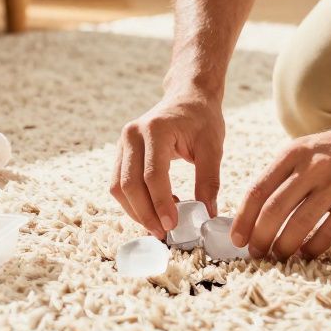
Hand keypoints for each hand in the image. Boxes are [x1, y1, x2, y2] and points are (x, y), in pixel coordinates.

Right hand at [110, 93, 224, 237]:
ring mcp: (123, 142)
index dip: (160, 204)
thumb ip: (209, 180)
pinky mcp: (122, 152)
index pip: (152, 175)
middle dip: (144, 214)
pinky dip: (134, 201)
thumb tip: (207, 214)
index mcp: (155, 130)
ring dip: (136, 211)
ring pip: (118, 187)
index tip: (173, 226)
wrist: (187, 97)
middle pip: (128, 184)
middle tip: (164, 234)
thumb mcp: (212, 147)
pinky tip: (156, 209)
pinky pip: (120, 183)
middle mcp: (132, 135)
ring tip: (160, 225)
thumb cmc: (201, 119)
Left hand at [230, 126, 330, 258]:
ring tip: (278, 257)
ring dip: (284, 246)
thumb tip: (251, 215)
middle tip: (256, 253)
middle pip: (275, 209)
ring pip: (300, 223)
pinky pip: (329, 232)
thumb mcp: (304, 151)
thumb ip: (281, 177)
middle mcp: (312, 167)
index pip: (258, 189)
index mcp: (292, 154)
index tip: (237, 239)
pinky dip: (313, 248)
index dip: (243, 218)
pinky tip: (306, 254)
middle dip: (260, 236)